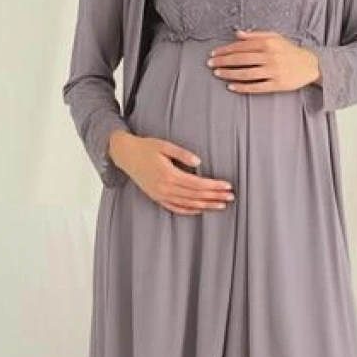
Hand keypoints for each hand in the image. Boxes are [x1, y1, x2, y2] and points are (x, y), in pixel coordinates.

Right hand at [111, 133, 235, 216]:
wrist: (125, 155)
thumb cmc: (146, 147)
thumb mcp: (165, 145)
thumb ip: (182, 154)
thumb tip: (199, 162)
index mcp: (169, 175)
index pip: (198, 184)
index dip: (214, 186)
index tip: (228, 186)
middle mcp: (165, 188)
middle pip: (196, 196)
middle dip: (215, 197)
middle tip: (231, 197)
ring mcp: (160, 195)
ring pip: (188, 204)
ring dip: (206, 206)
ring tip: (221, 205)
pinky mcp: (157, 197)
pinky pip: (176, 208)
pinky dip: (190, 210)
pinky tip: (201, 210)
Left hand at [206, 30, 320, 92]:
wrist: (310, 65)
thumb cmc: (289, 50)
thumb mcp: (274, 37)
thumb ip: (255, 35)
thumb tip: (237, 33)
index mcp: (268, 43)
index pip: (241, 46)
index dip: (225, 50)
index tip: (213, 54)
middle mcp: (270, 56)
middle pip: (241, 59)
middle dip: (223, 62)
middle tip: (210, 65)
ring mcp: (273, 71)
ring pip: (246, 73)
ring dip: (229, 74)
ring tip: (218, 74)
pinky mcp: (277, 84)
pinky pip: (256, 87)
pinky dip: (242, 87)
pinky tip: (231, 87)